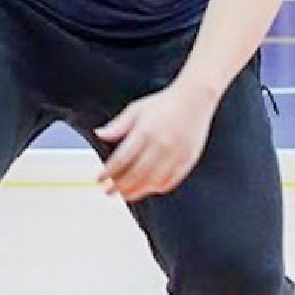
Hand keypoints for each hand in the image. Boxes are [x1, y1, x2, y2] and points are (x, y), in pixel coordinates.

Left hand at [97, 82, 218, 202]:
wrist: (195, 99)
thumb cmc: (164, 104)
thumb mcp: (136, 109)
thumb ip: (118, 125)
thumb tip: (99, 135)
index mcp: (145, 131)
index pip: (122, 159)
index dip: (108, 172)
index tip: (99, 179)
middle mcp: (161, 145)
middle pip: (136, 174)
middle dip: (119, 186)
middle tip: (109, 191)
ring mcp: (175, 154)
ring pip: (152, 182)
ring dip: (136, 191)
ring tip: (125, 195)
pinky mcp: (187, 160)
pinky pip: (170, 181)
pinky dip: (156, 188)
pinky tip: (147, 188)